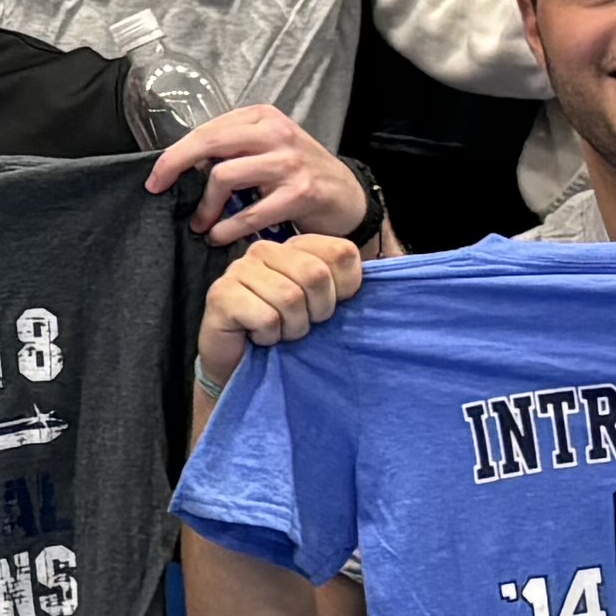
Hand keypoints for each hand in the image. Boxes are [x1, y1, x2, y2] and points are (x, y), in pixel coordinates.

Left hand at [150, 103, 368, 247]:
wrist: (349, 197)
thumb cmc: (298, 175)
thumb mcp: (266, 150)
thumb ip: (231, 151)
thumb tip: (184, 168)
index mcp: (262, 117)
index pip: (207, 129)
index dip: (175, 154)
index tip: (156, 178)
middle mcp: (276, 133)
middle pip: (210, 143)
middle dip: (175, 166)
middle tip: (160, 191)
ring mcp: (289, 162)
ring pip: (224, 176)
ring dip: (205, 207)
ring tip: (201, 224)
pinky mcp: (300, 193)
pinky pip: (249, 213)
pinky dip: (227, 229)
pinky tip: (220, 237)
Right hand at [195, 227, 366, 390]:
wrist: (242, 369)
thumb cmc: (286, 334)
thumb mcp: (324, 305)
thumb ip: (349, 284)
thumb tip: (394, 266)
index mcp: (294, 246)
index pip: (342, 252)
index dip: (345, 290)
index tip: (326, 308)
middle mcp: (264, 250)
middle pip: (316, 274)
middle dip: (316, 312)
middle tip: (300, 325)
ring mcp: (239, 269)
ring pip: (290, 298)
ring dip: (291, 328)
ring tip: (278, 332)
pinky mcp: (221, 294)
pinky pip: (266, 318)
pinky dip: (269, 337)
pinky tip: (258, 337)